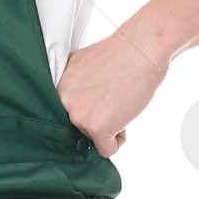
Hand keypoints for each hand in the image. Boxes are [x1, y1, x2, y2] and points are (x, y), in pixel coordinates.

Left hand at [56, 19, 170, 158]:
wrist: (142, 48)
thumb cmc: (120, 55)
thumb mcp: (83, 68)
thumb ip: (74, 91)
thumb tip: (77, 111)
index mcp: (56, 87)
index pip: (68, 114)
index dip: (89, 109)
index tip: (100, 97)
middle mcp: (61, 102)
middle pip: (81, 128)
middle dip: (100, 118)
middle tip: (114, 95)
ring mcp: (77, 116)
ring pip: (94, 139)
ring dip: (110, 126)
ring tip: (120, 100)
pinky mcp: (96, 128)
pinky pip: (107, 150)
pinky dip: (119, 139)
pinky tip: (125, 114)